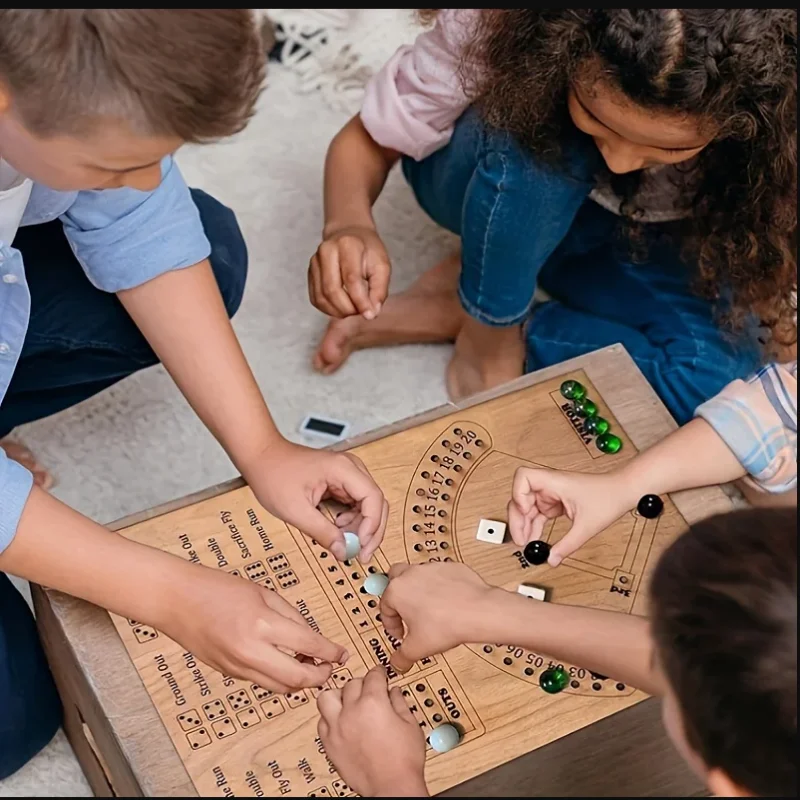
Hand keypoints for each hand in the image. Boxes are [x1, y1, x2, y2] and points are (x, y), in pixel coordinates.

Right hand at [160, 563, 347, 692]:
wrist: (177, 599)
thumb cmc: (218, 588)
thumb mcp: (264, 593)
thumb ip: (291, 617)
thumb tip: (312, 640)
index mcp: (264, 625)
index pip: (310, 647)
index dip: (332, 653)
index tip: (343, 654)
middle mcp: (251, 652)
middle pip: (298, 679)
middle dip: (321, 676)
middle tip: (331, 667)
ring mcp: (237, 667)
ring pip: (280, 688)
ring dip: (300, 682)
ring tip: (310, 666)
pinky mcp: (228, 673)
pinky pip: (262, 682)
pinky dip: (279, 678)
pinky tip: (284, 663)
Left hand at [243, 438, 387, 561]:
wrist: (262, 457)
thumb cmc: (274, 474)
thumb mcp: (295, 510)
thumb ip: (322, 533)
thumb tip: (344, 551)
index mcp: (343, 469)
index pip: (373, 498)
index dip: (372, 526)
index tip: (360, 546)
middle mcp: (351, 468)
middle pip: (377, 503)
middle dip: (371, 531)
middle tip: (361, 554)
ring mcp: (348, 474)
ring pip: (369, 506)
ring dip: (362, 528)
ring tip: (345, 543)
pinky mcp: (342, 482)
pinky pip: (357, 505)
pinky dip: (353, 521)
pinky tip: (339, 529)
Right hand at [308, 225, 390, 319]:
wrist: (349, 235)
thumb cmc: (368, 251)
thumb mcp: (382, 266)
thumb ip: (379, 289)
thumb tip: (371, 313)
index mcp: (348, 245)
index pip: (351, 279)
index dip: (360, 301)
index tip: (369, 314)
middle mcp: (326, 251)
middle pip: (332, 289)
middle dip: (348, 308)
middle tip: (361, 312)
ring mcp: (315, 262)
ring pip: (321, 297)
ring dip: (338, 311)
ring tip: (353, 310)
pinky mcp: (310, 273)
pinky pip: (315, 298)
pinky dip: (328, 309)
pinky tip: (341, 308)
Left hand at [317, 667, 427, 796]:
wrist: (392, 787)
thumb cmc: (403, 761)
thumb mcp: (410, 724)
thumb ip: (400, 702)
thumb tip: (394, 692)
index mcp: (373, 703)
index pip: (373, 675)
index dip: (379, 672)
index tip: (380, 674)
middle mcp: (351, 712)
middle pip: (351, 683)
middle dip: (362, 683)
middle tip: (369, 689)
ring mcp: (337, 728)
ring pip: (327, 697)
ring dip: (338, 696)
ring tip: (347, 701)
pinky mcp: (329, 744)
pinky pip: (321, 722)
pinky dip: (329, 717)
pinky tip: (340, 721)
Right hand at [381, 562, 495, 671]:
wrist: (477, 611)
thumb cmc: (446, 625)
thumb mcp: (417, 648)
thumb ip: (402, 657)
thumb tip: (398, 663)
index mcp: (397, 590)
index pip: (385, 607)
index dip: (391, 625)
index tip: (401, 634)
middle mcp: (412, 574)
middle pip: (395, 578)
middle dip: (397, 594)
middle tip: (404, 610)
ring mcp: (432, 567)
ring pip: (418, 574)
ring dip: (419, 589)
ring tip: (429, 609)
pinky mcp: (450, 566)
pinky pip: (440, 575)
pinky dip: (440, 586)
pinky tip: (447, 602)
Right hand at [507, 467, 630, 566]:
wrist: (623, 491)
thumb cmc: (609, 497)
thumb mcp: (586, 526)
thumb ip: (567, 545)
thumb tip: (552, 559)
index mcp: (555, 482)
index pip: (523, 477)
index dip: (518, 494)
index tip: (525, 512)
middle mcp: (550, 485)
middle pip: (520, 497)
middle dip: (517, 519)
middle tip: (520, 539)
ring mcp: (552, 493)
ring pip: (527, 507)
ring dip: (524, 525)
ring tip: (526, 543)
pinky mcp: (556, 501)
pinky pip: (538, 513)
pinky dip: (534, 525)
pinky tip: (534, 538)